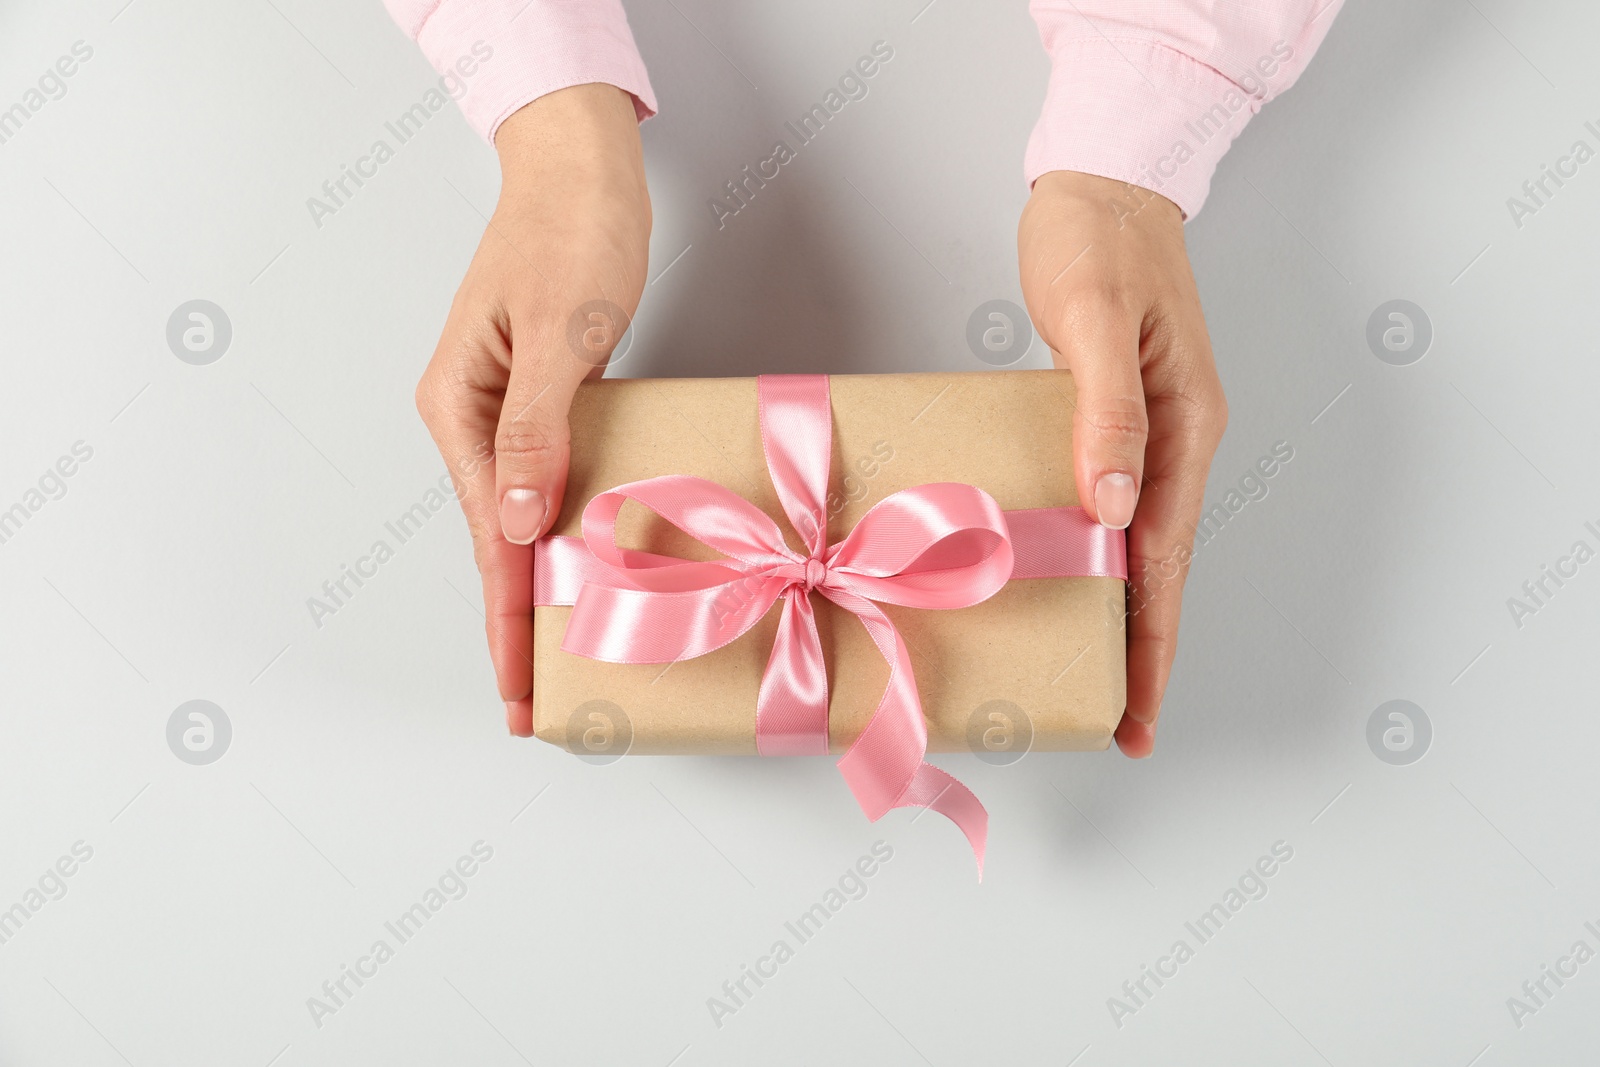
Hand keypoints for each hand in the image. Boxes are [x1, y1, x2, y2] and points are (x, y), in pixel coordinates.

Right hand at [414, 84, 650, 735]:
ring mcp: (506, 410)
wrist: (580, 164)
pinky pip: (549, 483)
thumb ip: (538, 432)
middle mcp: (473, 418)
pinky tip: (583, 566)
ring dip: (541, 586)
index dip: (506, 622)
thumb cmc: (572, 232)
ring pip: (521, 520)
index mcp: (460, 409)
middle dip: (517, 625)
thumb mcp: (561, 333)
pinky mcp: (544, 399)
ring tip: (561, 657)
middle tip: (539, 706)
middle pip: (495, 544)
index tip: (518, 695)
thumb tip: (514, 524)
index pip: (486, 541)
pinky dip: (566, 532)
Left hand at [1018, 171, 1227, 757]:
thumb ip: (1108, 410)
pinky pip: (1110, 506)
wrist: (1102, 183)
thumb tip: (1114, 506)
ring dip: (1118, 610)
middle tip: (1120, 723)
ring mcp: (1149, 432)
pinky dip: (1093, 554)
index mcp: (1186, 428)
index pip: (1168, 559)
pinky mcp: (1114, 420)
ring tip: (1093, 675)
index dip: (1153, 641)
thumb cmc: (1097, 241)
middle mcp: (1177, 441)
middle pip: (1160, 569)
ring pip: (1137, 545)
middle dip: (1141, 649)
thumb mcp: (1098, 319)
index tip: (1138, 711)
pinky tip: (1065, 577)